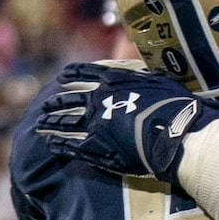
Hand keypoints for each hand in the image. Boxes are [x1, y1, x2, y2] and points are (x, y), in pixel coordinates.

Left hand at [32, 65, 209, 180]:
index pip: (84, 74)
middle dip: (56, 102)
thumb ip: (142, 76)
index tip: (61, 77)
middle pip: (69, 100)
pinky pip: (71, 146)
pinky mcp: (97, 149)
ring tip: (40, 124)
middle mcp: (99, 101)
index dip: (71, 75)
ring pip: (64, 122)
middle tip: (46, 105)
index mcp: (112, 82)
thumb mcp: (158, 80)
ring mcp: (95, 125)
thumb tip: (139, 70)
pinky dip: (59, 144)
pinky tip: (51, 144)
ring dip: (51, 123)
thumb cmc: (176, 107)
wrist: (178, 135)